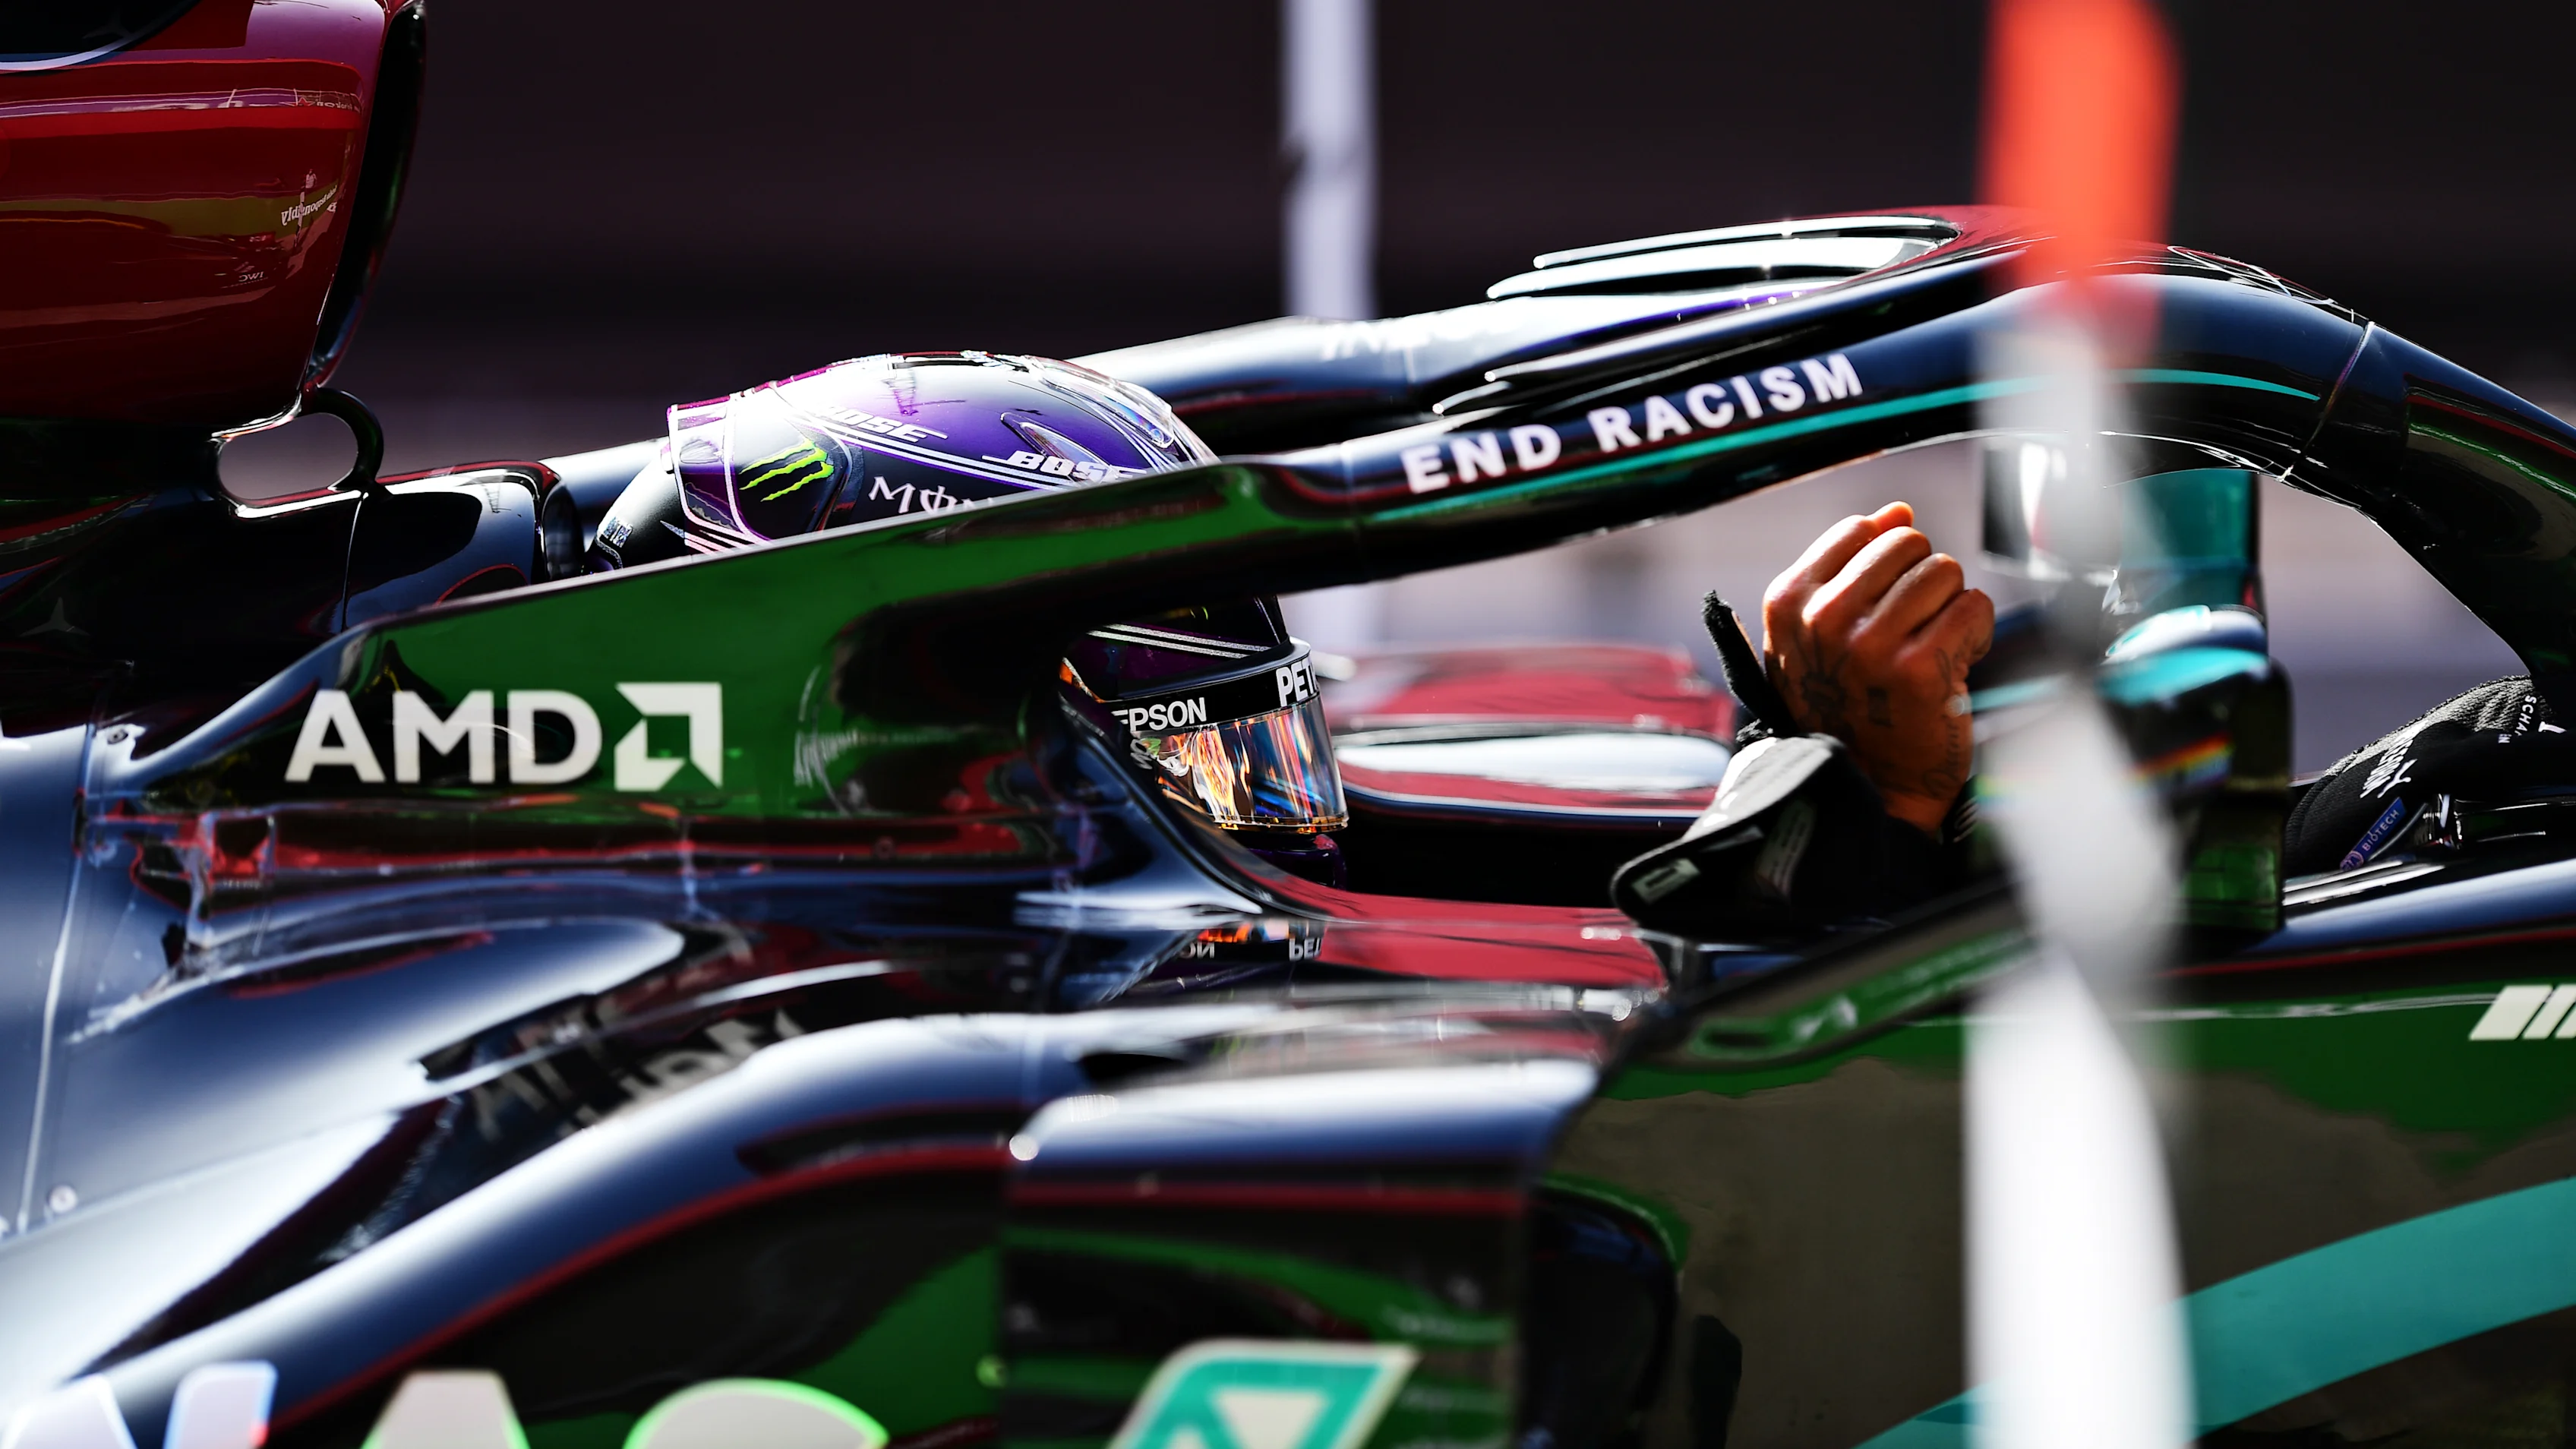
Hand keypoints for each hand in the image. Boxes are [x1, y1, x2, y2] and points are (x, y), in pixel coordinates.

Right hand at [1759, 502, 1993, 835]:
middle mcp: (1823, 621)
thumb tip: (1897, 510)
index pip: (1860, 531)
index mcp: (1789, 604)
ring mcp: (1870, 646)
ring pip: (1943, 572)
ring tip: (1932, 648)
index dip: (1887, 563)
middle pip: (1907, 544)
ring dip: (1949, 608)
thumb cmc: (1846, 706)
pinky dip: (1975, 633)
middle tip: (1913, 632)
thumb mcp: (1817, 635)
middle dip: (1922, 583)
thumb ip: (1847, 568)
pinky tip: (1955, 665)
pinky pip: (1973, 607)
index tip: (1882, 608)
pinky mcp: (1919, 670)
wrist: (1869, 787)